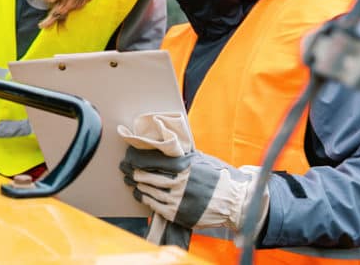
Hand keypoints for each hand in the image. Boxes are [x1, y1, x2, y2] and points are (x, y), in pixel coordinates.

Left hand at [119, 147, 269, 235]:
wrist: (235, 201)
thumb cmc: (219, 177)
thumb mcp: (202, 159)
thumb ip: (183, 154)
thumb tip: (167, 144)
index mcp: (184, 165)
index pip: (152, 160)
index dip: (137, 159)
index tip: (129, 156)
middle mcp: (179, 182)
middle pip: (148, 176)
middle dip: (133, 172)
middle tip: (124, 169)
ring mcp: (178, 199)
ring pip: (150, 192)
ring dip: (138, 186)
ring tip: (131, 181)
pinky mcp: (179, 213)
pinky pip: (156, 206)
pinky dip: (146, 200)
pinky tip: (141, 195)